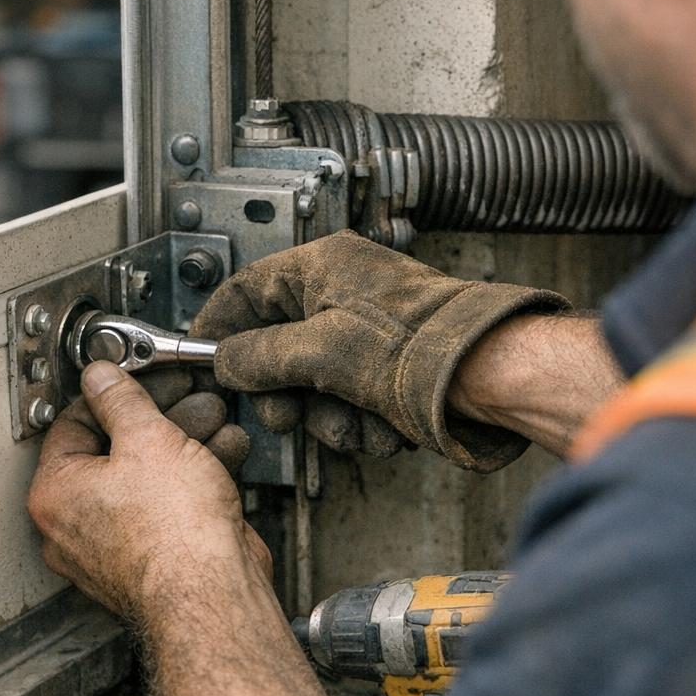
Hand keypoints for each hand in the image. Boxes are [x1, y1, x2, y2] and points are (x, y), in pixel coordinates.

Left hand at [27, 362, 270, 620]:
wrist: (214, 595)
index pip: (72, 425)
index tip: (135, 378)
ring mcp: (115, 547)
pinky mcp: (153, 561)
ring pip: (147, 478)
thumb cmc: (172, 534)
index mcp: (54, 494)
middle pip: (114, 452)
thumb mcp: (146, 437)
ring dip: (183, 444)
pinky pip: (166, 507)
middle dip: (158, 418)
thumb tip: (102, 377)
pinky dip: (194, 478)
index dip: (110, 393)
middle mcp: (76, 526)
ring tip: (212, 419)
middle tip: (183, 396)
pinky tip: (224, 451)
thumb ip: (121, 399)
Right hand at [190, 231, 570, 471]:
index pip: (245, 290)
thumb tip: (225, 362)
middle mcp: (343, 292)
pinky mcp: (389, 368)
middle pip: (277, 346)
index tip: (203, 362)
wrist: (492, 379)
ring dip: (327, 417)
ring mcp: (367, 331)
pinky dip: (359, 422)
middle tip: (286, 416)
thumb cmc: (420, 347)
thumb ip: (258, 358)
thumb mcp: (316, 354)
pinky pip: (349, 399)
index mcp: (322, 266)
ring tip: (354, 426)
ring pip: (314, 383)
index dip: (219, 329)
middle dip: (284, 393)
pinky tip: (381, 429)